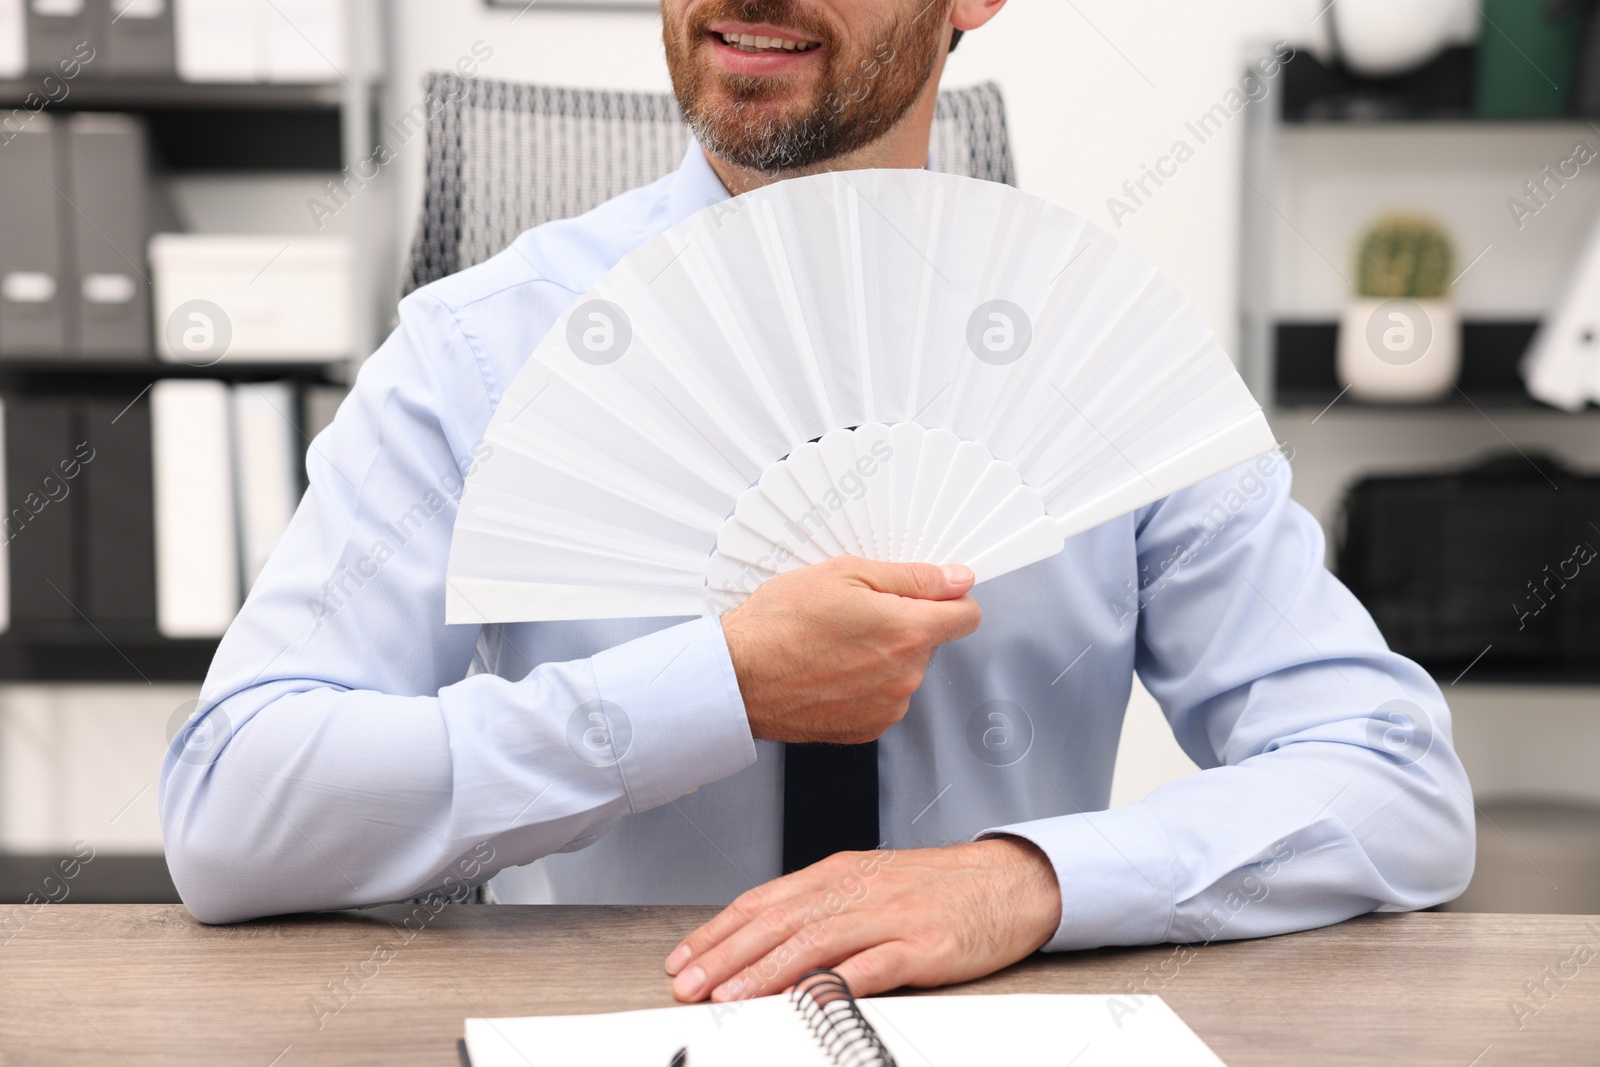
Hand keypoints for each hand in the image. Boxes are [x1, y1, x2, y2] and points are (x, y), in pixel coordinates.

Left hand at [663, 838, 1060, 1001]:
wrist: (1011, 880)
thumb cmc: (940, 888)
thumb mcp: (871, 885)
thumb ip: (822, 910)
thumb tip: (766, 943)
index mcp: (839, 872)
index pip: (763, 901)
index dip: (718, 932)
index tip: (684, 959)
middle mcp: (857, 889)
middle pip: (778, 921)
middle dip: (725, 956)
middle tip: (688, 984)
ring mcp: (889, 915)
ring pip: (814, 941)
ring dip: (765, 972)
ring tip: (731, 997)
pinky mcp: (923, 944)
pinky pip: (873, 966)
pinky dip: (837, 983)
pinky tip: (809, 999)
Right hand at [719, 557, 981, 744]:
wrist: (737, 677)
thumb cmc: (779, 624)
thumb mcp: (846, 574)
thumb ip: (911, 577)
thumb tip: (955, 580)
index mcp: (907, 632)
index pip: (967, 616)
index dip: (950, 599)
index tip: (931, 594)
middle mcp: (905, 675)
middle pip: (929, 642)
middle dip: (904, 625)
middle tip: (856, 613)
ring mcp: (887, 706)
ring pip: (904, 671)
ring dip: (882, 657)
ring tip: (835, 643)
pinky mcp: (866, 728)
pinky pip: (882, 698)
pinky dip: (864, 685)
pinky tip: (830, 670)